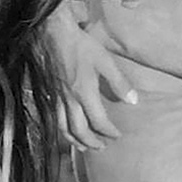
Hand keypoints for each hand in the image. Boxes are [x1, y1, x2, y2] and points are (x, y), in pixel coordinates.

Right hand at [42, 2, 135, 150]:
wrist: (51, 33)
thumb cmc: (80, 45)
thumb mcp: (105, 61)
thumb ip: (119, 83)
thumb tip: (133, 101)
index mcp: (84, 93)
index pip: (98, 121)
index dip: (109, 131)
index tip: (117, 135)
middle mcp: (68, 100)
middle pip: (79, 130)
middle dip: (91, 142)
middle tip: (101, 147)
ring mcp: (56, 97)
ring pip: (63, 127)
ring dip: (74, 141)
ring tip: (83, 147)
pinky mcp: (48, 93)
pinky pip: (54, 118)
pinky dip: (61, 129)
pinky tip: (66, 129)